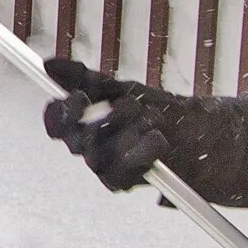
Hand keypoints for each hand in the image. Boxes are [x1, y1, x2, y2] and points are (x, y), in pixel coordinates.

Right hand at [41, 56, 169, 190]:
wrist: (197, 134)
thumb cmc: (157, 110)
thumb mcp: (121, 88)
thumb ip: (83, 78)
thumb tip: (49, 65)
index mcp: (82, 123)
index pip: (55, 121)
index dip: (62, 111)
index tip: (80, 98)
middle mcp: (89, 147)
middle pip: (76, 141)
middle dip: (107, 120)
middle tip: (130, 107)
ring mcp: (104, 166)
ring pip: (98, 156)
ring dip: (128, 133)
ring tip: (152, 120)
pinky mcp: (122, 181)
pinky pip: (121, 172)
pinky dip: (142, 151)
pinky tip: (157, 139)